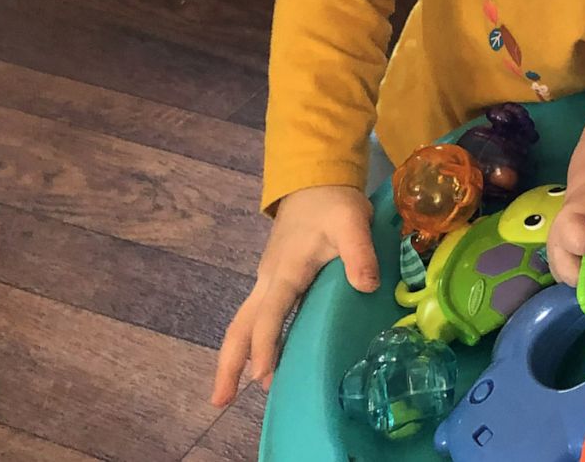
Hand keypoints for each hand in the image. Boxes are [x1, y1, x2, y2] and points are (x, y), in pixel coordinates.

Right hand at [210, 185, 377, 406]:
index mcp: (285, 272)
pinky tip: (262, 361)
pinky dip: (253, 342)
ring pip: (244, 323)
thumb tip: (366, 287)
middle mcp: (268, 281)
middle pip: (241, 327)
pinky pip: (258, 317)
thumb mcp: (353, 223)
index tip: (262, 377)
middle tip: (219, 402)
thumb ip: (360, 254)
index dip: (266, 346)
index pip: (269, 316)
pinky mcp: (275, 281)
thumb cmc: (333, 204)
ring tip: (230, 393)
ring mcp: (268, 281)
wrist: (314, 181)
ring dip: (236, 357)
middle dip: (229, 364)